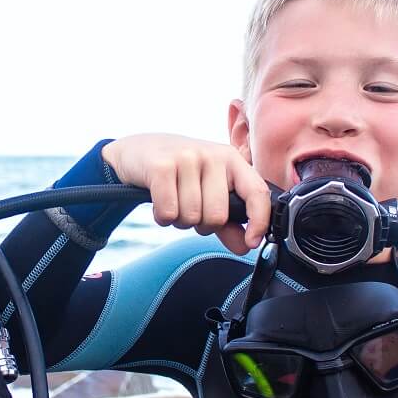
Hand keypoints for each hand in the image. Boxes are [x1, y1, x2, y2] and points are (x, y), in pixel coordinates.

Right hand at [101, 134, 270, 254]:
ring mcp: (187, 158)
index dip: (259, 221)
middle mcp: (212, 155)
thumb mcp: (208, 193)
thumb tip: (246, 245)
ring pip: (192, 217)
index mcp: (231, 160)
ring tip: (174, 202)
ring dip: (180, 220)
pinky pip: (169, 212)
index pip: (257, 192)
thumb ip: (228, 222)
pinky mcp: (161, 166)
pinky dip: (162, 217)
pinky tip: (159, 202)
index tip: (252, 242)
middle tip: (191, 210)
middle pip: (217, 216)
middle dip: (202, 225)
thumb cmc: (179, 174)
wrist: (137, 152)